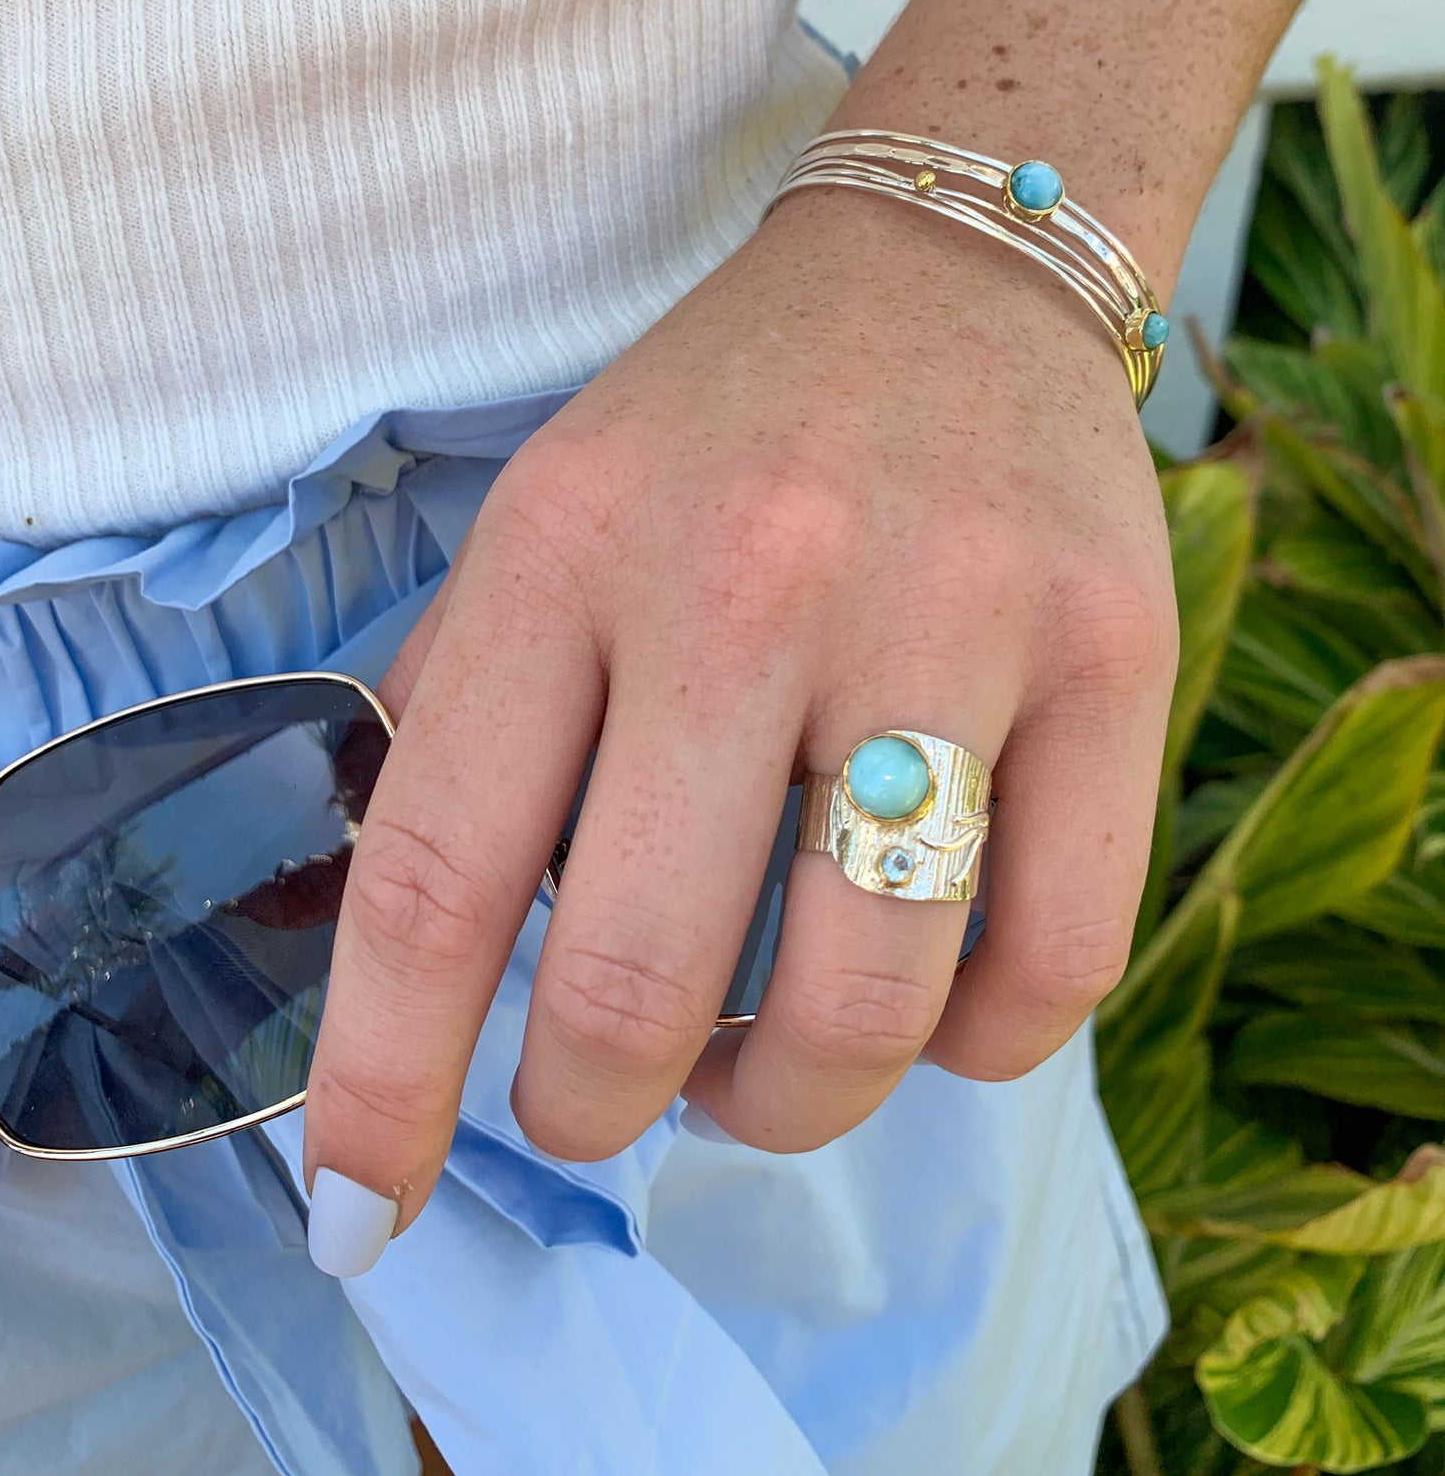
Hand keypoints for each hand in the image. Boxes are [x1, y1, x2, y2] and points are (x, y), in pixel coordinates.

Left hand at [302, 184, 1177, 1244]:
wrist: (944, 272)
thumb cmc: (715, 431)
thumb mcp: (539, 524)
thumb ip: (459, 722)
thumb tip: (403, 968)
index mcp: (569, 550)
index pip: (433, 874)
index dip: (378, 1083)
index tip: (360, 1204)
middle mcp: (751, 583)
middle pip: (640, 981)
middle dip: (590, 1109)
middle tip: (597, 1097)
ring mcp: (952, 620)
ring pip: (863, 1008)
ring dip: (781, 1105)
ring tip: (756, 1069)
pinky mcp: (1115, 658)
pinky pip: (1052, 965)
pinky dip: (969, 1050)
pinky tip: (919, 1004)